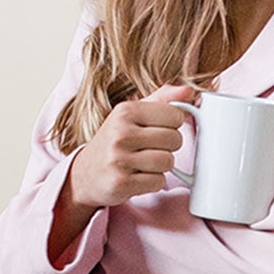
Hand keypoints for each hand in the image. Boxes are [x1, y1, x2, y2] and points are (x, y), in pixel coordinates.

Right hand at [68, 84, 198, 209]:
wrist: (85, 174)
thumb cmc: (114, 141)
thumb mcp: (132, 115)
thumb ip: (162, 100)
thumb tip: (189, 90)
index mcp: (126, 111)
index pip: (175, 115)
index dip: (173, 126)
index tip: (158, 130)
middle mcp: (121, 133)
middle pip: (174, 139)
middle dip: (168, 147)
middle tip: (150, 149)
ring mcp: (119, 159)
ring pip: (168, 162)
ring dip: (161, 167)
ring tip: (144, 163)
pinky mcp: (121, 183)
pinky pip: (158, 182)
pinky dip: (153, 182)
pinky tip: (138, 177)